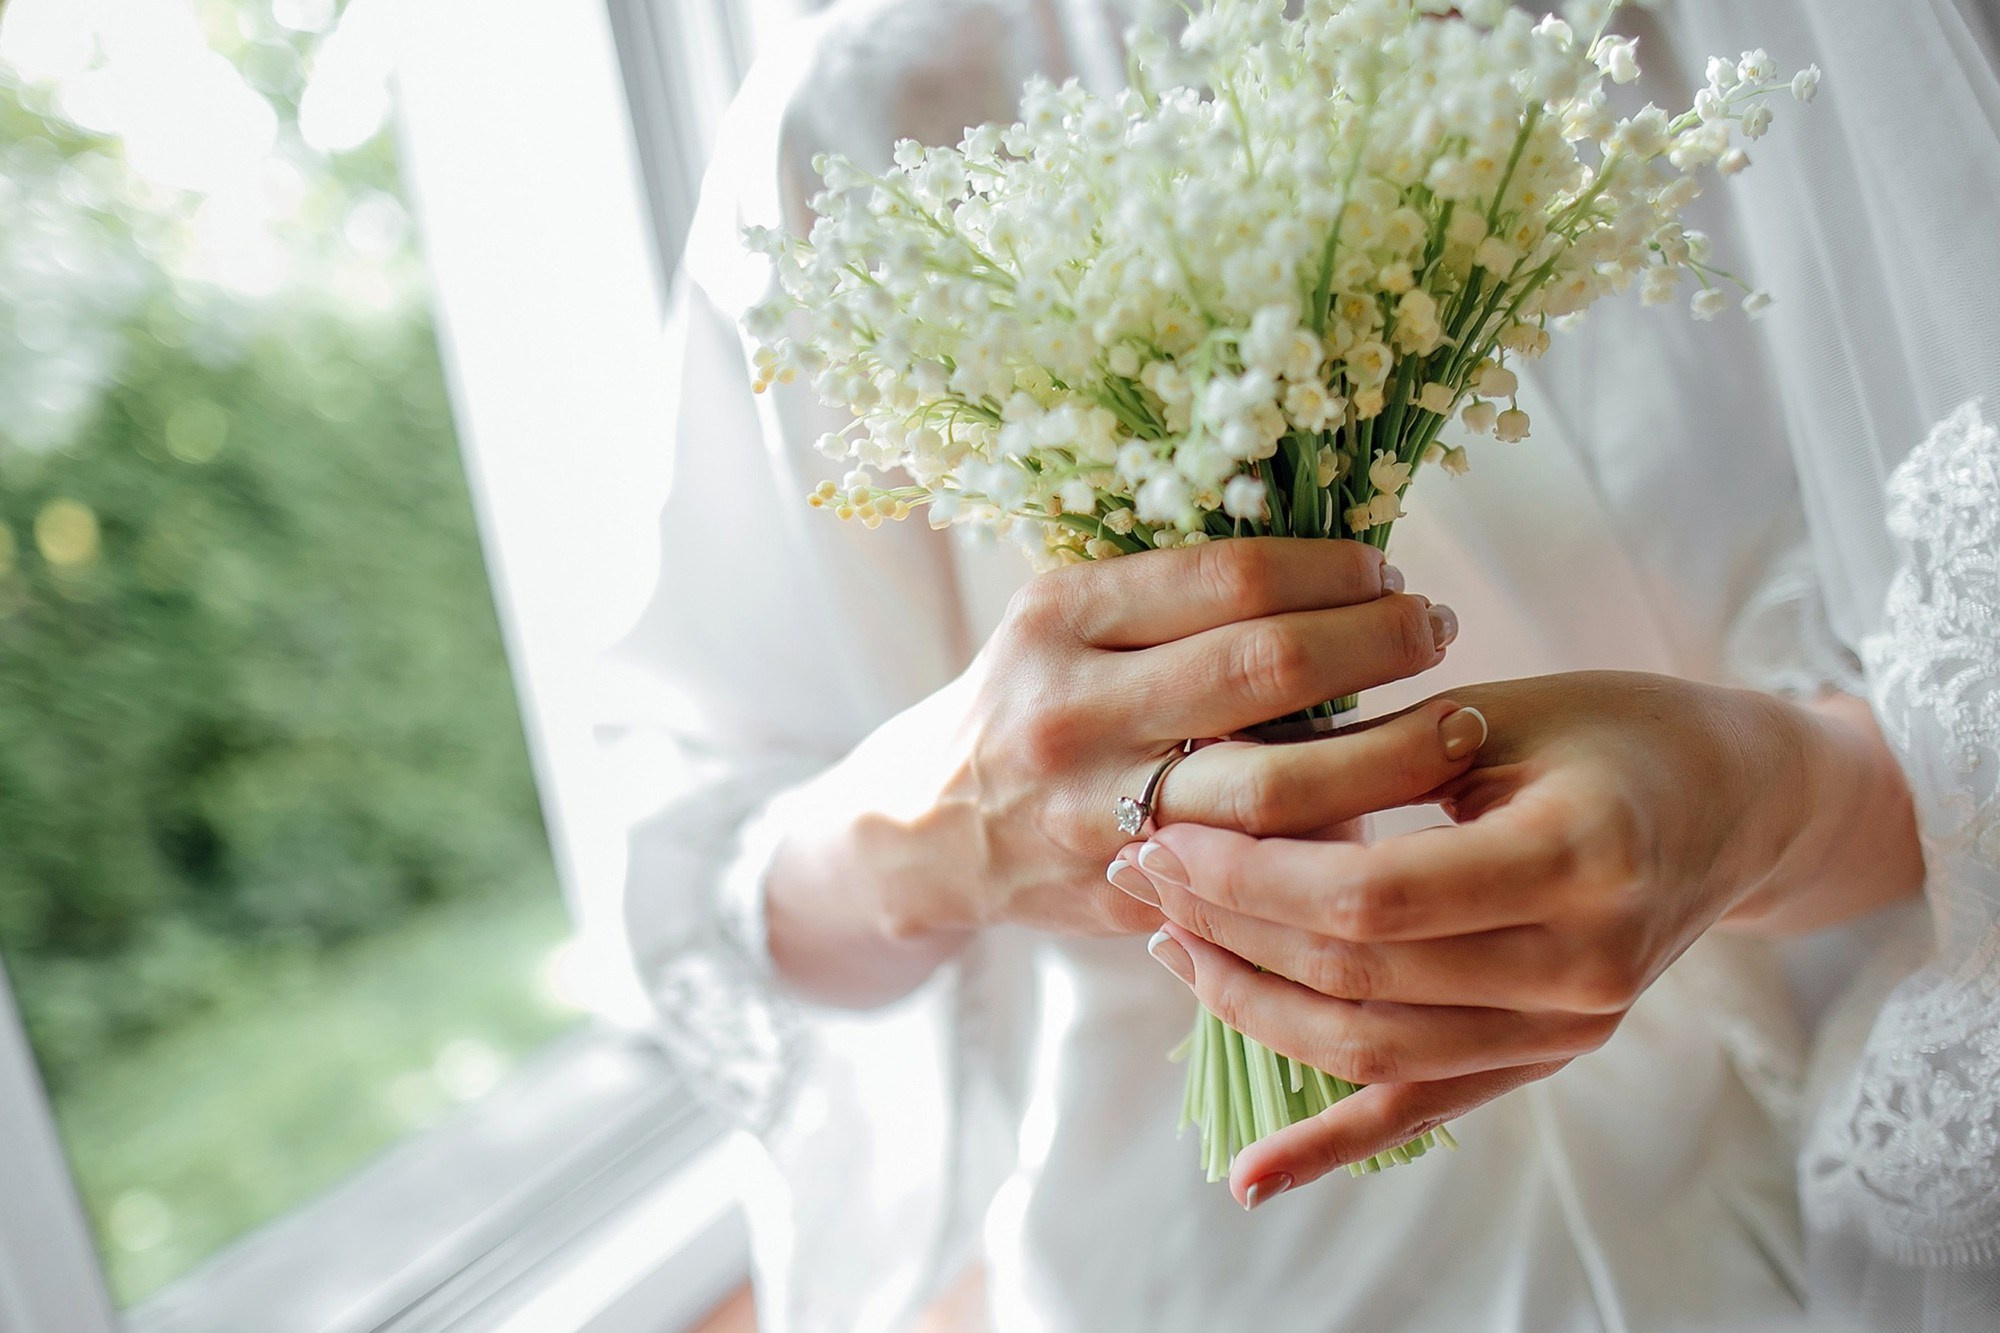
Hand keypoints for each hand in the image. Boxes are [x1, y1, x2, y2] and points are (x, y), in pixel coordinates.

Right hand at [765, 538, 1470, 1004]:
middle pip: (1265, 669)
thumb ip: (1174, 596)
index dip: (1332, 570)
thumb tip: (1341, 570)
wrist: (933, 827)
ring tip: (1455, 727)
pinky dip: (1338, 839)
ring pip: (1277, 786)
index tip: (1386, 574)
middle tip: (1436, 630)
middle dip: (1380, 643)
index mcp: (1060, 616)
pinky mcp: (1124, 890)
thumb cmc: (1034, 696)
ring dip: (1392, 753)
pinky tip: (1392, 812)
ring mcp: (1095, 811)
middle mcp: (1071, 710)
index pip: (1230, 577)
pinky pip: (1260, 865)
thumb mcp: (1068, 620)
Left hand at [1116, 670, 1921, 1204]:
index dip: (1253, 874)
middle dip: (1227, 925)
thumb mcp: (1507, 713)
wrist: (1739, 805)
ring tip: (1168, 943)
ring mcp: (1565, 1030)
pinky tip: (1251, 1177)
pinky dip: (1332, 1146)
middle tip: (1139, 872)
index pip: (1375, 896)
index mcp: (1576, 861)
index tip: (1164, 834)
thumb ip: (1379, 754)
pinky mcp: (1544, 1059)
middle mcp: (1580, 968)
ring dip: (1249, 1003)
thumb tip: (1221, 780)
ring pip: (1371, 1046)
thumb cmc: (1621, 731)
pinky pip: (1422, 1111)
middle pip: (1358, 971)